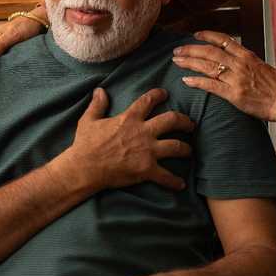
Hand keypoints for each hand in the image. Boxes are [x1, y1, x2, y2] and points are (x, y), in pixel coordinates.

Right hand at [58, 88, 193, 192]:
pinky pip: (166, 176)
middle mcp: (143, 132)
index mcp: (129, 119)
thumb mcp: (89, 120)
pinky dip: (174, 181)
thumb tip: (100, 90)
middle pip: (172, 120)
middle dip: (184, 121)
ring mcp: (147, 151)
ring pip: (176, 147)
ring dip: (185, 149)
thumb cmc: (86, 144)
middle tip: (190, 124)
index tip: (164, 94)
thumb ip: (98, 105)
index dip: (158, 95)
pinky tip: (181, 184)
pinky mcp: (147, 170)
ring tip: (189, 150)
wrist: (85, 167)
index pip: (148, 101)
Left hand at [172, 31, 275, 121]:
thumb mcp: (262, 66)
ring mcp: (236, 78)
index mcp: (247, 55)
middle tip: (178, 51)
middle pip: (210, 52)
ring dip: (189, 63)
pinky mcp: (233, 94)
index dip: (207, 36)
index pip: (223, 40)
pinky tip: (186, 80)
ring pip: (207, 66)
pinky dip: (197, 82)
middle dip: (191, 49)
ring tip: (177, 61)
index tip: (195, 35)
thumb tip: (235, 58)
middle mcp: (239, 64)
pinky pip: (210, 85)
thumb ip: (246, 61)